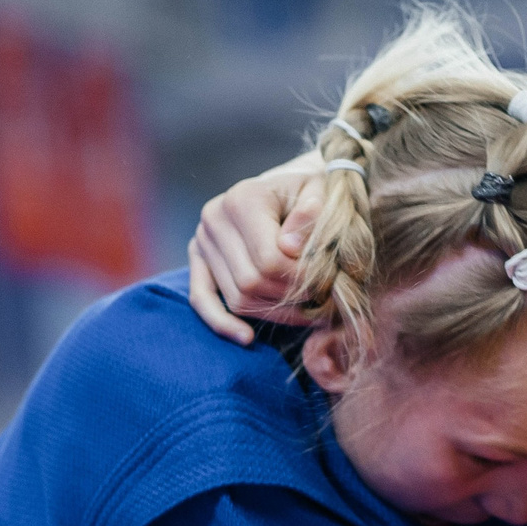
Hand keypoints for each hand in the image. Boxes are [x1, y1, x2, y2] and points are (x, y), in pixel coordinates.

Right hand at [188, 154, 324, 342]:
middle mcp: (215, 218)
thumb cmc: (308, 191)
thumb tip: (290, 248)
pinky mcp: (198, 259)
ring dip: (273, 314)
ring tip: (305, 312)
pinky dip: (222, 323)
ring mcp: (202, 240)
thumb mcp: (320, 191)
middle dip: (291, 298)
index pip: (270, 260)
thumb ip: (310, 214)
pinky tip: (247, 338)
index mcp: (244, 199)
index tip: (328, 281)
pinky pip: (202, 299)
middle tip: (321, 300)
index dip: (302, 280)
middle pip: (252, 283)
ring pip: (236, 298)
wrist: (286, 187)